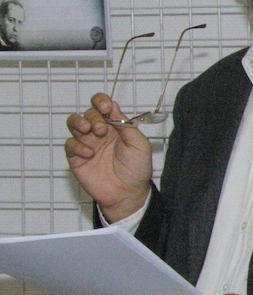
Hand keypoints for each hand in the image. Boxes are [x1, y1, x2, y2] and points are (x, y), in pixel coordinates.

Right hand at [63, 93, 151, 221]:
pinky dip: (77, 146)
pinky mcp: (77, 157)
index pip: (103, 105)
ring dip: (78, 123)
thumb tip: (114, 107)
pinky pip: (70, 144)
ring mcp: (87, 143)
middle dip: (93, 117)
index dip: (101, 102)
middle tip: (102, 129)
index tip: (105, 107)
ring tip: (88, 130)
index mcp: (115, 126)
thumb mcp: (139, 145)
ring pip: (74, 123)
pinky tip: (89, 154)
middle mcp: (99, 132)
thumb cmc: (136, 169)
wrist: (128, 193)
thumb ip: (127, 126)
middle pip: (88, 113)